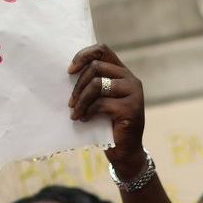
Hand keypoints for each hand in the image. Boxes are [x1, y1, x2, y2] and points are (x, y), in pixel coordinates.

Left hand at [68, 44, 146, 173]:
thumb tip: (68, 72)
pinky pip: (101, 103)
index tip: (69, 71)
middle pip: (97, 67)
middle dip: (78, 85)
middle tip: (70, 102)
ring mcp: (134, 94)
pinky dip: (88, 112)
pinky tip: (84, 120)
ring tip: (74, 113)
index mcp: (123, 73)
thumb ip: (93, 83)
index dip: (83, 55)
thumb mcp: (100, 100)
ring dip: (81, 100)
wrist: (125, 152)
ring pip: (97, 84)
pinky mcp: (131, 109)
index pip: (103, 50)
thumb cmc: (108, 125)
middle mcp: (131, 80)